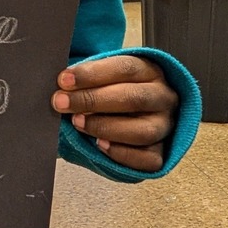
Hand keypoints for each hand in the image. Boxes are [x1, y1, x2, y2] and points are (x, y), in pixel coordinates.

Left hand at [52, 56, 176, 171]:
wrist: (127, 117)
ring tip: (77, 122)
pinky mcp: (162, 153)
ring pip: (143, 131)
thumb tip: (61, 84)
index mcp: (150, 71)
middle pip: (133, 98)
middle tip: (62, 103)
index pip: (125, 68)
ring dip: (105, 127)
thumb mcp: (103, 78)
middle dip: (92, 100)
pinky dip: (121, 153)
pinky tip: (99, 145)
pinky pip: (148, 159)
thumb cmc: (111, 92)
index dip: (92, 74)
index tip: (64, 80)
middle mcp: (163, 97)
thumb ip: (87, 80)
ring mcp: (165, 126)